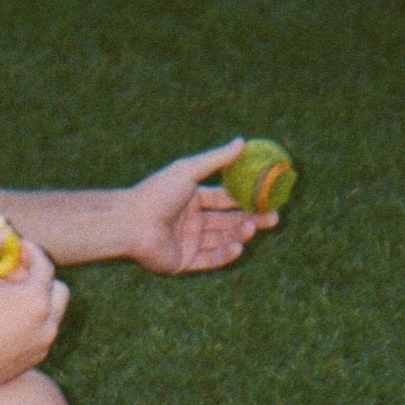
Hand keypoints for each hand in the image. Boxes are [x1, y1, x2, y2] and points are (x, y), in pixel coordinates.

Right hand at [0, 230, 68, 400]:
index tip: (15, 246)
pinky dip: (29, 319)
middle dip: (38, 276)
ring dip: (34, 299)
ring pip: (51, 313)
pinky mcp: (33, 361)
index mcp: (35, 301)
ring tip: (1, 296)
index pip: (44, 266)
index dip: (30, 251)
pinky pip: (40, 332)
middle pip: (57, 290)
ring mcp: (42, 345)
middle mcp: (47, 324)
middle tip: (12, 272)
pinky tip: (0, 319)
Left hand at [120, 138, 278, 274]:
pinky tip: (239, 247)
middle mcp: (191, 221)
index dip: (245, 200)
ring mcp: (188, 242)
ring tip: (252, 228)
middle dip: (250, 219)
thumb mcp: (189, 171)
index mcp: (191, 199)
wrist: (131, 222)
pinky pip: (209, 259)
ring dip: (239, 234)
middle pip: (227, 221)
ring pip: (221, 239)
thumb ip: (217, 159)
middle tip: (273, 218)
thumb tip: (242, 142)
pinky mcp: (184, 262)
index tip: (267, 198)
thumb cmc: (157, 193)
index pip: (224, 199)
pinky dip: (225, 254)